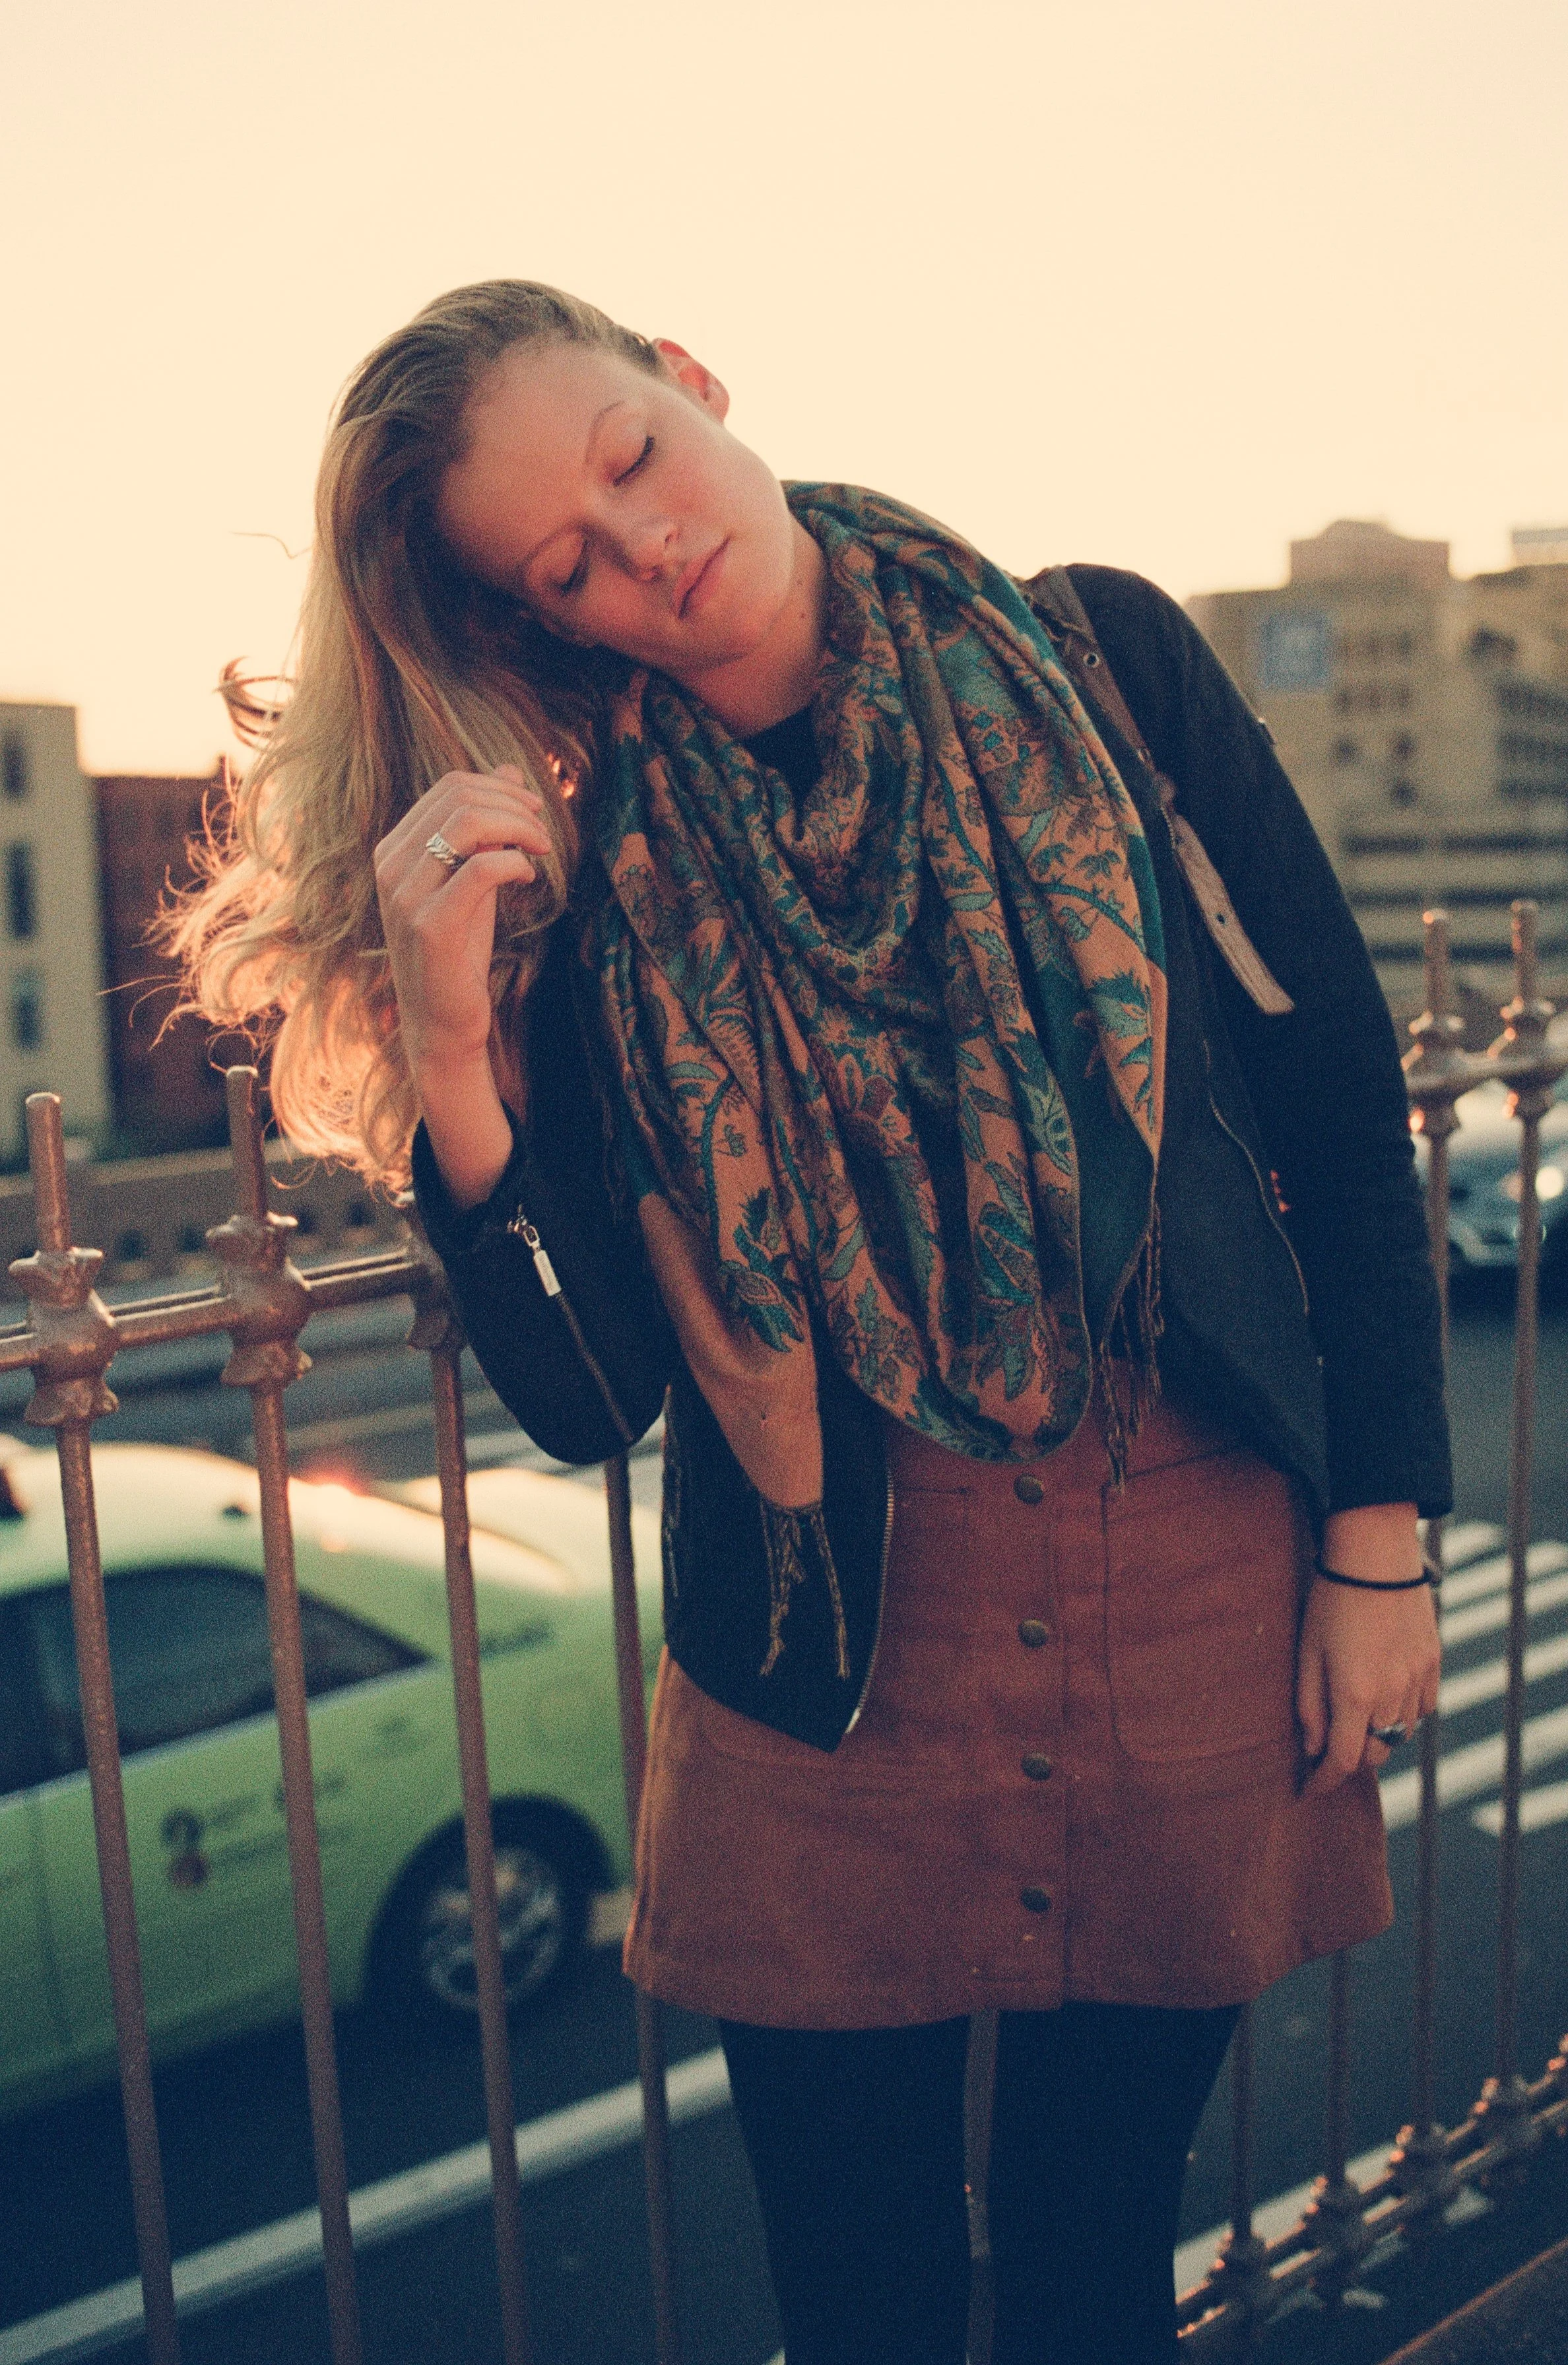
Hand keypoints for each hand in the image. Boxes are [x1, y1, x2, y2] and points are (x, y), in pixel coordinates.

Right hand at [374, 765, 553, 1070]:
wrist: (442, 1021)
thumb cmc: (459, 950)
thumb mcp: (472, 880)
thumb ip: (485, 829)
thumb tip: (508, 770)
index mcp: (394, 849)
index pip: (449, 788)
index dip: (500, 789)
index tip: (534, 811)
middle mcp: (391, 866)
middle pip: (459, 796)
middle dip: (514, 804)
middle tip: (543, 831)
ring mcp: (405, 895)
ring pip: (468, 823)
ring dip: (519, 827)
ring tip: (541, 849)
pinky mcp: (430, 925)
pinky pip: (481, 868)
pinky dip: (515, 863)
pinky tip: (528, 879)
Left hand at [1297, 1566, 1440, 1795]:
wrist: (1375, 1557)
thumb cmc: (1330, 1602)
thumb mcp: (1307, 1653)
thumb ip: (1308, 1706)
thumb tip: (1312, 1748)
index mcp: (1354, 1695)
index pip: (1342, 1761)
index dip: (1323, 1781)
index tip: (1308, 1788)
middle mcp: (1391, 1696)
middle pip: (1374, 1753)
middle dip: (1350, 1758)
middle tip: (1328, 1748)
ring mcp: (1417, 1681)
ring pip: (1400, 1734)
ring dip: (1376, 1736)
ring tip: (1355, 1719)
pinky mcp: (1433, 1665)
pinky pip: (1421, 1709)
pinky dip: (1402, 1716)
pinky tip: (1385, 1698)